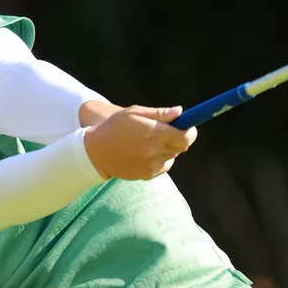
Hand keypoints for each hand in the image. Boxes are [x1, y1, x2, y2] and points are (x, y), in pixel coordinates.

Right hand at [82, 105, 196, 180]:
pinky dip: (161, 159)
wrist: (96, 151)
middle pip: (181, 147)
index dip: (190, 131)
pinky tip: (146, 152)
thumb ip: (159, 114)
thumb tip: (180, 112)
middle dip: (180, 138)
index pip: (185, 137)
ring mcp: (152, 165)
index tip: (188, 126)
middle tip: (170, 131)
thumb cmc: (115, 126)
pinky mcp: (148, 175)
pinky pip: (164, 166)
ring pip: (173, 156)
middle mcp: (155, 151)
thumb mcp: (135, 113)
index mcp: (153, 133)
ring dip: (169, 148)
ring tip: (151, 141)